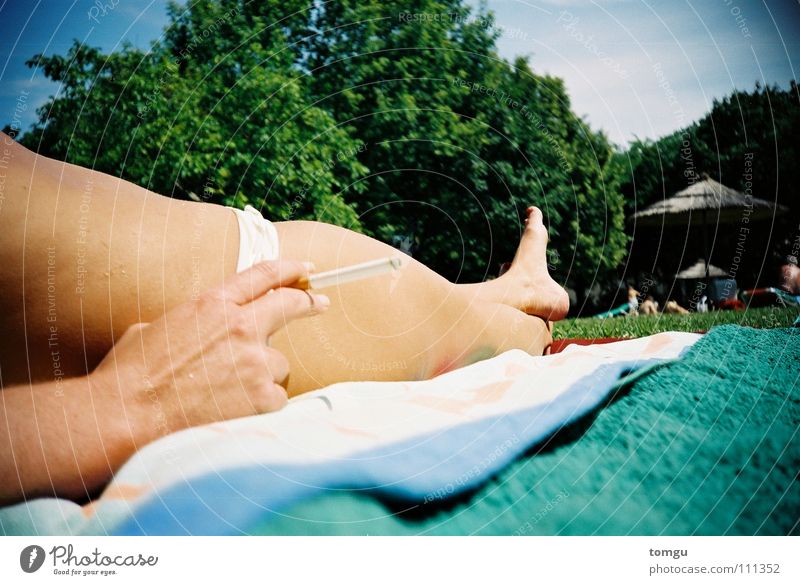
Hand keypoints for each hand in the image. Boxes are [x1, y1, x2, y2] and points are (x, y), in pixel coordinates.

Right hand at [91, 260, 328, 444]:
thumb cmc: (129, 378)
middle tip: (319, 303)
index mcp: (211, 304)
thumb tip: (198, 330)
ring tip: (227, 395)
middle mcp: (240, 327)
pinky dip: (261, 407)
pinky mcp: (262, 397)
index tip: (304, 268)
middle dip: (308, 302)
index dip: (288, 268)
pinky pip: (276, 398)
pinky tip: (233, 414)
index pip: (262, 275)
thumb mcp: (154, 330)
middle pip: (290, 304)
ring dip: (263, 376)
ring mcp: (254, 362)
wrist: (125, 419)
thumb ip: (189, 323)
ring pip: (280, 364)